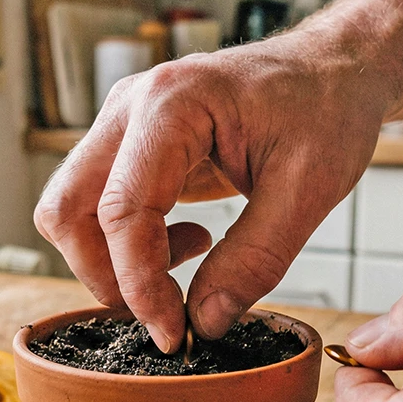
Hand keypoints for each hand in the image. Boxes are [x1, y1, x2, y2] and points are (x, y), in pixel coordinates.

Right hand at [34, 32, 394, 351]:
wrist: (334, 68)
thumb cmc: (327, 108)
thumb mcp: (309, 189)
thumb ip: (255, 259)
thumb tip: (204, 322)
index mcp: (173, 104)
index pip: (123, 211)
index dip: (139, 285)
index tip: (173, 333)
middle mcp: (131, 106)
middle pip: (68, 209)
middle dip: (106, 275)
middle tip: (167, 307)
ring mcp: (124, 122)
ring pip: (72, 210)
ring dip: (114, 259)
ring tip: (190, 258)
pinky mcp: (131, 143)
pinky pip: (99, 205)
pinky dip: (130, 242)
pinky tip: (192, 240)